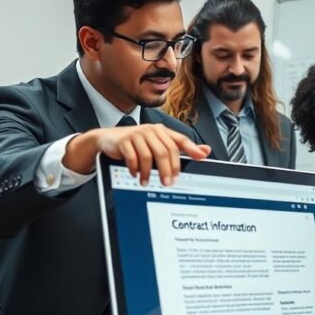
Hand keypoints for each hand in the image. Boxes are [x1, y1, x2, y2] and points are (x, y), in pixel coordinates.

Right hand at [64, 124, 210, 185]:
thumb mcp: (158, 145)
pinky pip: (133, 157)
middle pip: (165, 151)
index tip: (202, 159)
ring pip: (149, 156)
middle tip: (167, 184)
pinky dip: (135, 169)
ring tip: (147, 183)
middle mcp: (151, 130)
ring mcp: (136, 134)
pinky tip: (136, 175)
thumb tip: (206, 151)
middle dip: (168, 170)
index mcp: (162, 131)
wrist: (108, 139)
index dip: (192, 149)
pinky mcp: (123, 140)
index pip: (180, 140)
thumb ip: (180, 149)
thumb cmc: (137, 144)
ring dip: (149, 173)